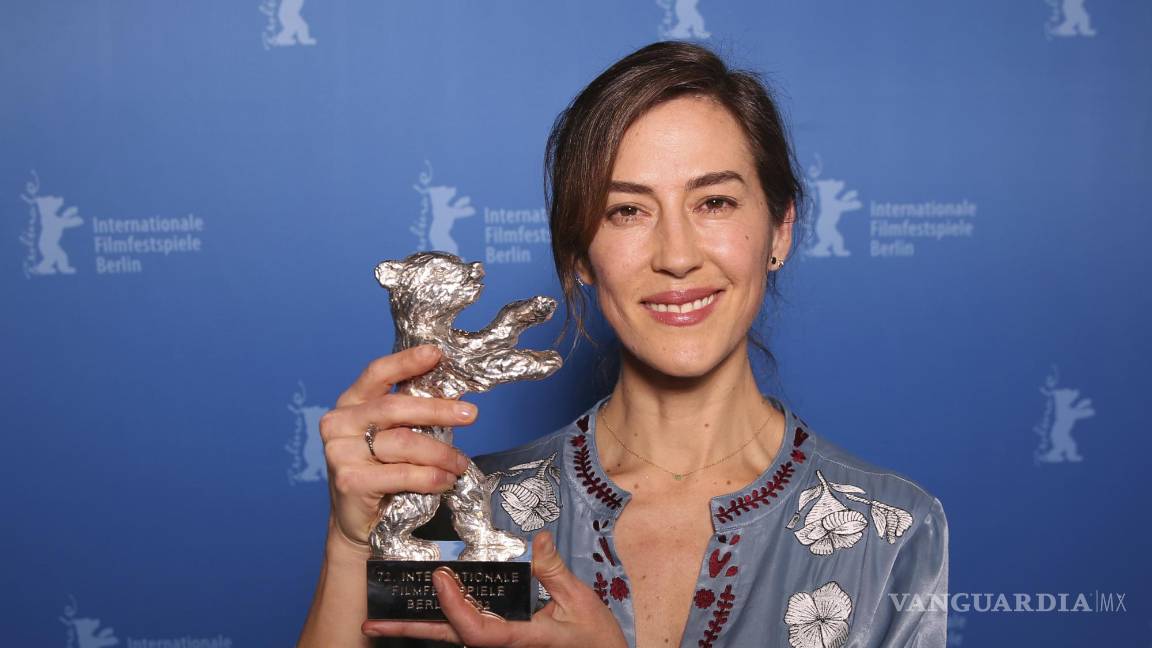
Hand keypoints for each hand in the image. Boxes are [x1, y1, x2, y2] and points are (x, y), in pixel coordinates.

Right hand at [321, 344, 476, 550]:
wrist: (358, 521)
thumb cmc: (381, 472)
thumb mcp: (393, 436)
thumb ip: (412, 416)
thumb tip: (456, 399)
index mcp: (350, 403)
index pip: (377, 373)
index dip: (406, 361)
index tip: (436, 353)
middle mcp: (339, 423)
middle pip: (395, 407)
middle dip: (437, 409)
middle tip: (470, 414)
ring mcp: (340, 452)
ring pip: (403, 443)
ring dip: (440, 453)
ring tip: (460, 463)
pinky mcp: (349, 481)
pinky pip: (401, 473)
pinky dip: (430, 477)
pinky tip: (445, 481)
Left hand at [362, 531, 628, 647]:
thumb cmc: (596, 640)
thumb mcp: (581, 602)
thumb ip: (554, 572)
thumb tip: (537, 541)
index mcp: (519, 639)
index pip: (475, 629)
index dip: (453, 606)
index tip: (440, 577)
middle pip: (449, 639)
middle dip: (410, 631)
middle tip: (372, 622)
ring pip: (453, 638)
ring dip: (420, 628)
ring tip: (383, 619)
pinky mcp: (502, 644)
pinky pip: (467, 634)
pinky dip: (443, 622)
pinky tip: (425, 612)